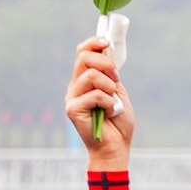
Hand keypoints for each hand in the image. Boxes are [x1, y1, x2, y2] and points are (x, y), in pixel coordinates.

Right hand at [65, 41, 133, 171]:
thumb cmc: (118, 122)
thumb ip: (111, 73)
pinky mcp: (72, 109)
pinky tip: (110, 112)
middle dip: (105, 63)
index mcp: (85, 80)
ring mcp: (72, 97)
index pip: (82, 52)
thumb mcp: (118, 91)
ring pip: (91, 75)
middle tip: (116, 78)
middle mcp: (75, 86)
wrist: (116, 147)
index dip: (93, 43)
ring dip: (109, 87)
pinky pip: (95, 95)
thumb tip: (108, 50)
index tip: (106, 42)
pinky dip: (109, 102)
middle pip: (84, 58)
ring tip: (113, 102)